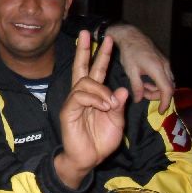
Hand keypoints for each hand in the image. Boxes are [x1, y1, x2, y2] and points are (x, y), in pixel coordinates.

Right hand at [55, 31, 128, 187]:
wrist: (87, 160)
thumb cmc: (100, 142)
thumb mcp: (116, 123)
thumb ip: (118, 106)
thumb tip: (123, 89)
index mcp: (94, 96)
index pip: (97, 71)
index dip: (102, 56)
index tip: (109, 40)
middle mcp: (82, 95)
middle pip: (81, 67)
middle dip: (85, 49)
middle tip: (86, 32)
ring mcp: (74, 102)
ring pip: (85, 81)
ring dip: (102, 90)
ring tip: (111, 104)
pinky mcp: (69, 110)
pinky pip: (81, 95)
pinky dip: (95, 98)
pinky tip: (104, 106)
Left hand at [106, 23, 173, 112]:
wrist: (131, 35)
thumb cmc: (129, 52)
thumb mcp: (130, 71)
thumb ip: (136, 87)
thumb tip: (138, 100)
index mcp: (157, 69)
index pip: (167, 90)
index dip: (165, 102)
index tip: (160, 111)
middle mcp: (165, 66)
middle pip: (169, 87)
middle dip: (158, 95)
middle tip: (142, 95)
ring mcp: (165, 63)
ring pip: (167, 82)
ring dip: (157, 89)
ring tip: (141, 87)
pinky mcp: (163, 61)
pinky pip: (165, 76)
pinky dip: (157, 82)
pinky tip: (145, 81)